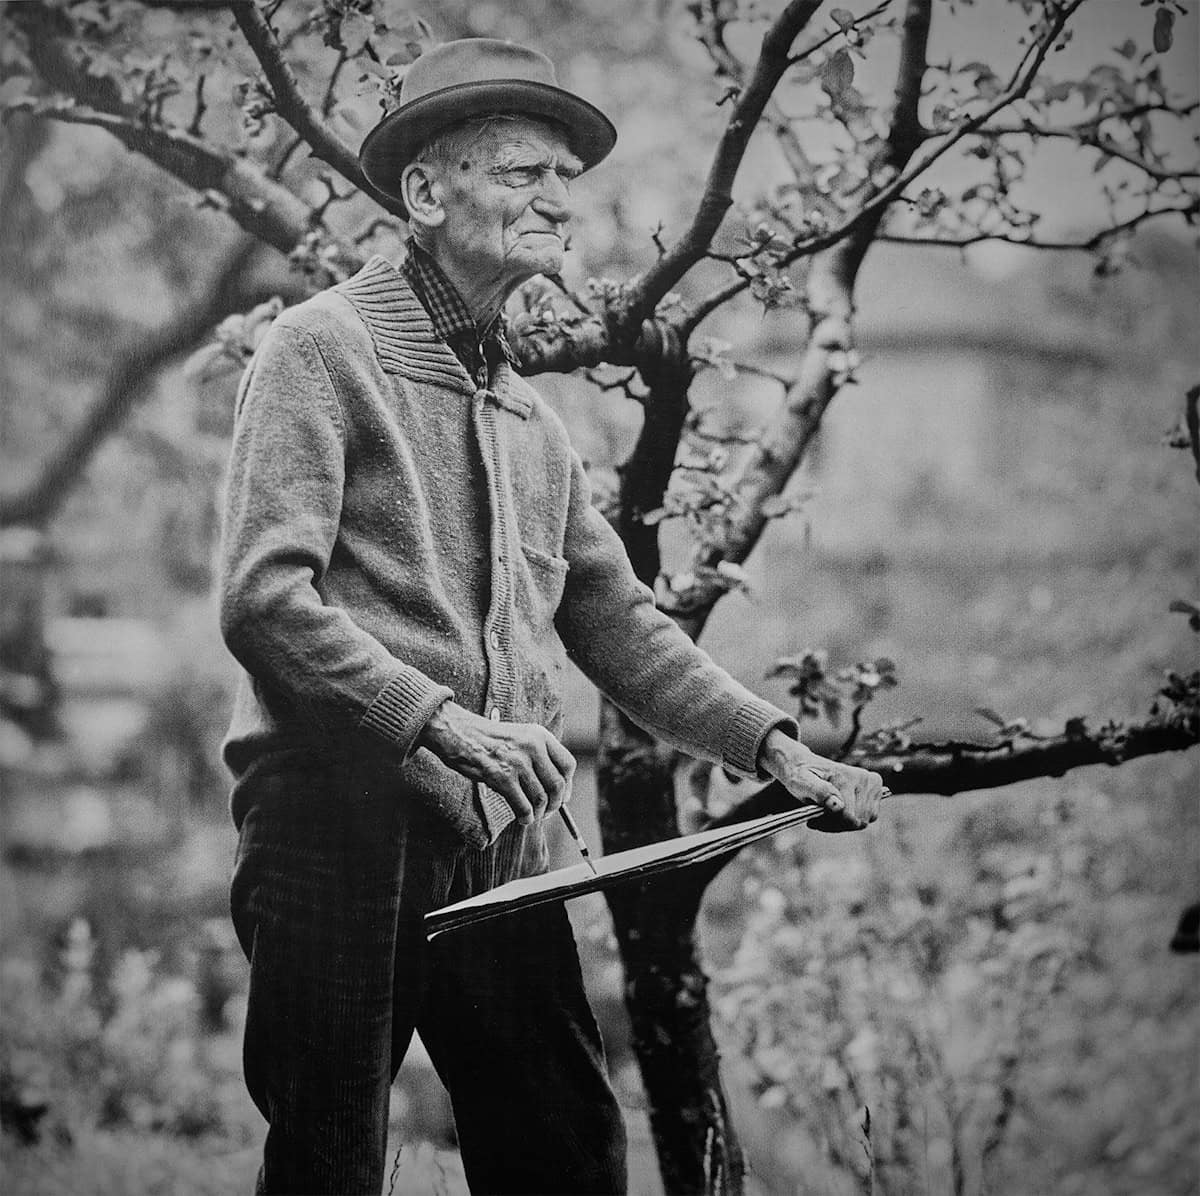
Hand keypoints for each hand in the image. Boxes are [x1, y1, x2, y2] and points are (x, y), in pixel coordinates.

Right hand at [417, 701, 575, 826]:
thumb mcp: (520, 737)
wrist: (459, 733)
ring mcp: (518, 762)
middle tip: (547, 813)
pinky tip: (522, 818)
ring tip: (531, 816)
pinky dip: (525, 817)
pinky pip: (523, 806)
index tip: (562, 797)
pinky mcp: (502, 777)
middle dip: (555, 805)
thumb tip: (557, 788)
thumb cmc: (488, 739)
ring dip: (539, 813)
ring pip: (541, 798)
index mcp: (540, 735)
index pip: (568, 765)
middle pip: (557, 785)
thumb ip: (539, 756)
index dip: (568, 785)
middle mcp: (533, 747)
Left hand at [757, 728, 884, 831]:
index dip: (829, 823)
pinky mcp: (875, 788)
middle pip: (857, 821)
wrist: (804, 764)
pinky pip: (869, 816)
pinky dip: (853, 819)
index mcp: (846, 776)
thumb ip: (819, 792)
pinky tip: (839, 812)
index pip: (847, 816)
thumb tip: (839, 806)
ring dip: (844, 823)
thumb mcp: (801, 781)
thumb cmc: (801, 774)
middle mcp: (863, 777)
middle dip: (836, 824)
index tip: (813, 820)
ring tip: (827, 813)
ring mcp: (872, 783)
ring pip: (864, 821)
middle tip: (819, 817)